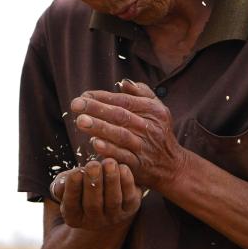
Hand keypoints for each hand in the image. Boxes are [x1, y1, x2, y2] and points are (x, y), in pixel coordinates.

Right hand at [49, 158, 141, 229]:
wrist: (105, 191)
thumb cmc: (80, 185)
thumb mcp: (66, 184)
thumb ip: (62, 184)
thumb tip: (65, 181)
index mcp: (73, 217)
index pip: (71, 205)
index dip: (73, 189)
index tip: (76, 172)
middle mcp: (94, 222)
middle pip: (93, 205)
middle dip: (93, 183)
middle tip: (93, 165)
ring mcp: (114, 217)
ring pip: (113, 201)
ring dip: (111, 180)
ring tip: (109, 162)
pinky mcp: (131, 208)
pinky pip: (129, 197)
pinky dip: (127, 182)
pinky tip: (123, 167)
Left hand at [70, 79, 186, 189]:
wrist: (172, 166)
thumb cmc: (159, 132)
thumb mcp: (157, 109)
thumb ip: (141, 93)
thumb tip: (122, 82)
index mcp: (153, 111)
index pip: (125, 100)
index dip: (103, 97)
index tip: (83, 95)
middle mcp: (150, 127)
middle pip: (121, 116)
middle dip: (97, 109)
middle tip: (75, 104)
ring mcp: (145, 147)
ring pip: (121, 135)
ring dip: (100, 127)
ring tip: (80, 121)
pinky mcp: (139, 166)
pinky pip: (123, 156)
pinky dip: (109, 150)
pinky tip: (94, 142)